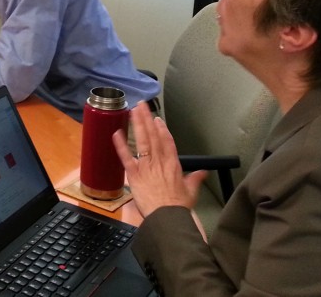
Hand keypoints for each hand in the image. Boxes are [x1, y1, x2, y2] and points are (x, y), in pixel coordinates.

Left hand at [111, 102, 207, 217]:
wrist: (167, 216)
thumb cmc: (178, 206)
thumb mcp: (191, 191)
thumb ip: (195, 179)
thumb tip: (203, 172)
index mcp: (173, 164)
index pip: (167, 142)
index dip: (162, 129)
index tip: (156, 118)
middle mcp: (159, 161)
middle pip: (153, 136)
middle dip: (147, 119)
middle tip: (142, 105)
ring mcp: (146, 166)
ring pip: (142, 142)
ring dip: (138, 125)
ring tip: (133, 111)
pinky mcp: (134, 174)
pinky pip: (126, 157)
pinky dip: (121, 145)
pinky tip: (117, 133)